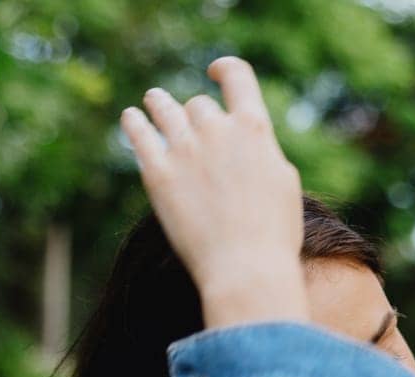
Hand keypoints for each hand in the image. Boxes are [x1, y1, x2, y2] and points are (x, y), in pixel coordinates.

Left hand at [120, 56, 308, 328]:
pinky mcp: (157, 174)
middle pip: (199, 106)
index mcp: (254, 128)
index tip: (214, 71)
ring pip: (166, 110)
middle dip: (197, 115)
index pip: (237, 76)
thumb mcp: (284, 183)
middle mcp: (217, 130)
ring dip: (160, 104)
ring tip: (154, 101)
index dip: (225, 69)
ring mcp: (184, 150)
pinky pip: (139, 135)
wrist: (245, 269)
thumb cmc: (274, 235)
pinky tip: (131, 118)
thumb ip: (263, 153)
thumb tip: (249, 144)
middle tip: (192, 124)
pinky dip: (134, 122)